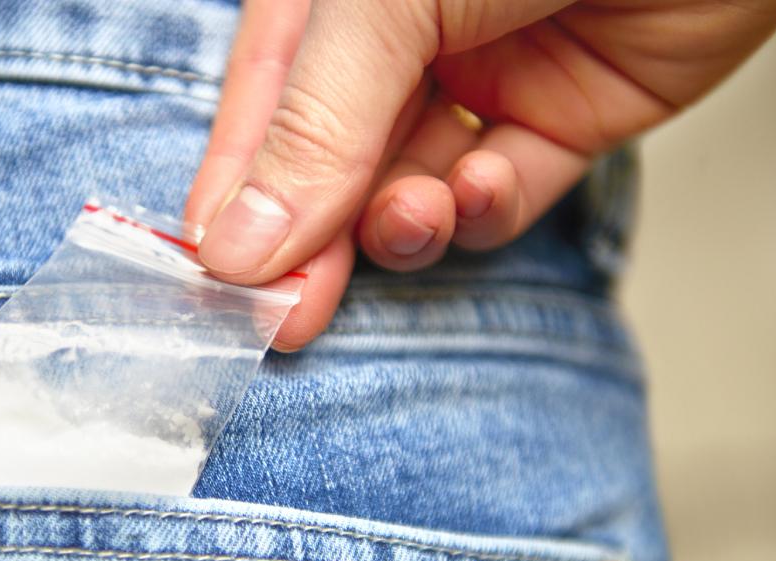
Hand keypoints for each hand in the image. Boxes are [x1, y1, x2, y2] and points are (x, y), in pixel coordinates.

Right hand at [186, 0, 775, 350]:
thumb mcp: (388, 7)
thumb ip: (315, 124)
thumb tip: (236, 246)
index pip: (260, 105)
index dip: (235, 192)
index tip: (217, 278)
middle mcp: (399, 44)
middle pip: (330, 166)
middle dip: (314, 240)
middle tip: (290, 315)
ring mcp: (477, 83)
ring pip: (409, 191)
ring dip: (404, 222)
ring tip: (412, 217)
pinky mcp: (558, 123)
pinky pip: (500, 196)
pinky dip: (485, 209)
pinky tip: (483, 186)